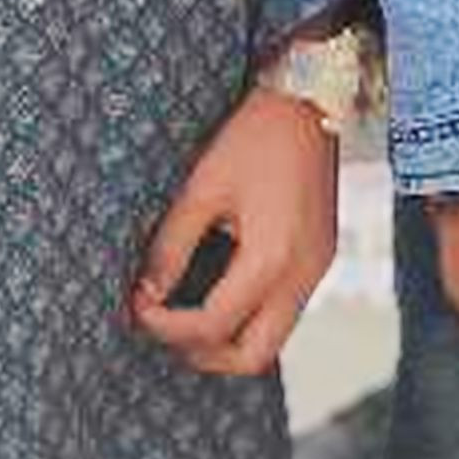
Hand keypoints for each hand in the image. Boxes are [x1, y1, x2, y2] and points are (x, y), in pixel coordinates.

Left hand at [130, 88, 337, 377]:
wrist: (312, 100)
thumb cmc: (255, 136)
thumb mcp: (203, 186)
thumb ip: (172, 245)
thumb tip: (146, 293)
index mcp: (272, 258)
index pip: (213, 325)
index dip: (166, 325)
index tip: (138, 304)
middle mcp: (302, 275)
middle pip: (251, 357)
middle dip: (201, 353)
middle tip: (163, 326)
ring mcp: (317, 270)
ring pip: (271, 340)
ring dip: (226, 339)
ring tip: (186, 312)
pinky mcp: (320, 259)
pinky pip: (284, 312)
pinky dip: (248, 316)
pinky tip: (219, 288)